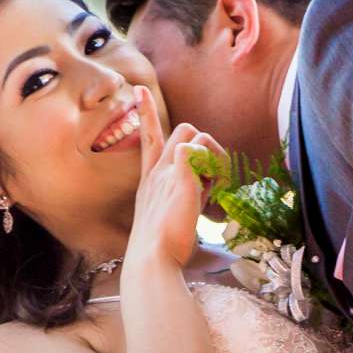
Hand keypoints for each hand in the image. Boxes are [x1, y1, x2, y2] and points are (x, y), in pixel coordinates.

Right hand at [127, 87, 226, 269]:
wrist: (152, 262)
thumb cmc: (164, 252)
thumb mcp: (176, 224)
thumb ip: (191, 203)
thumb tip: (213, 214)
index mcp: (150, 182)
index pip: (149, 139)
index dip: (146, 113)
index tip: (139, 90)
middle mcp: (156, 172)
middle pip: (183, 129)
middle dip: (204, 146)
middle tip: (211, 181)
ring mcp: (166, 172)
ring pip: (196, 134)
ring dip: (213, 157)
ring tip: (212, 190)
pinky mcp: (178, 175)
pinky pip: (199, 149)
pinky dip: (212, 166)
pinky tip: (210, 191)